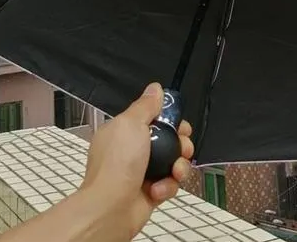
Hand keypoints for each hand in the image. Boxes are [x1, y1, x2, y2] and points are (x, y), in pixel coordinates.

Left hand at [76, 82, 194, 240]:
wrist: (111, 207)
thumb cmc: (119, 161)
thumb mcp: (131, 123)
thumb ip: (146, 105)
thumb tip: (155, 88)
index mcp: (124, 131)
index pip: (153, 118)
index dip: (170, 120)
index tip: (180, 125)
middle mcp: (132, 150)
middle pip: (167, 140)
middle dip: (181, 143)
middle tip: (184, 147)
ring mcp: (141, 172)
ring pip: (172, 162)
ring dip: (178, 166)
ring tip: (175, 170)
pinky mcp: (150, 193)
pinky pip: (168, 184)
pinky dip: (167, 186)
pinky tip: (159, 189)